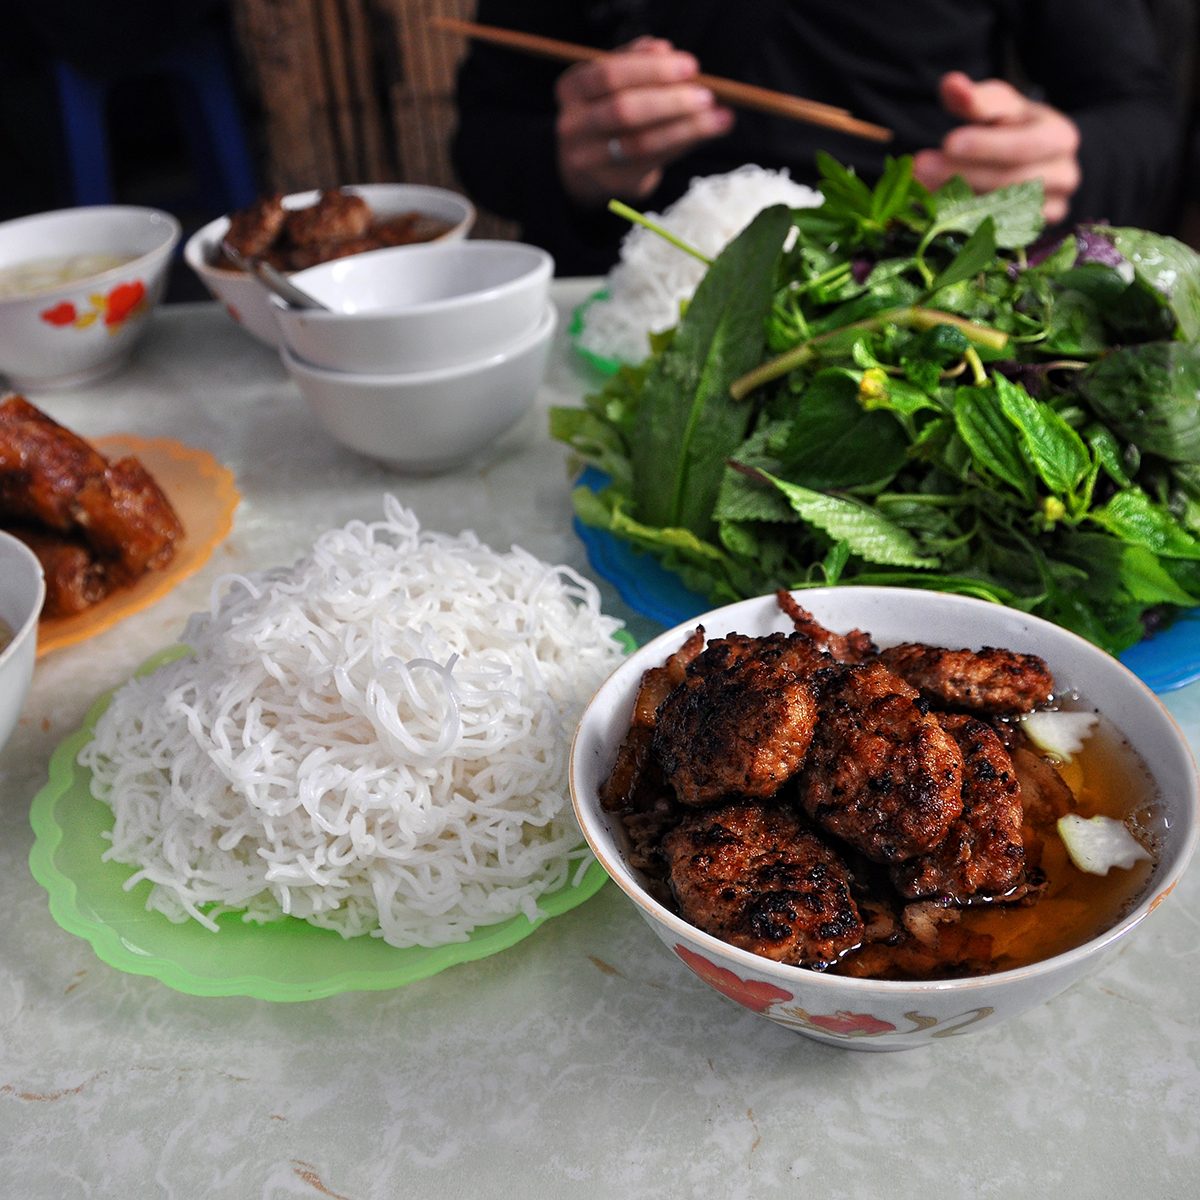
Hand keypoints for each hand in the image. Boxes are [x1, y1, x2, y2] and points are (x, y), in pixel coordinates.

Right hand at [554, 36, 733, 207]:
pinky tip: (707, 131)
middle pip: (623, 110)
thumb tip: (664, 49)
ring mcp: (590, 159)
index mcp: (572, 88)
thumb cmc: (608, 112)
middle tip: (707, 95)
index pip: (609, 74)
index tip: (690, 66)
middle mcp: (573, 125)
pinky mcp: (614, 182)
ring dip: (685, 128)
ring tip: (718, 117)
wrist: (589, 165)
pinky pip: (653, 162)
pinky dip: (683, 143)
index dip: (651, 69)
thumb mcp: (614, 81)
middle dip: (670, 101)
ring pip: (641, 142)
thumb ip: (636, 62)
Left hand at [913, 71, 1081, 222]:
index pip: (1023, 145)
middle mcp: (1063, 178)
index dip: (985, 146)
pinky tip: (932, 212)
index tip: (948, 142)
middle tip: (920, 167)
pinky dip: (961, 225)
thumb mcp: (1002, 107)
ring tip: (919, 187)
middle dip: (962, 174)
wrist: (1043, 162)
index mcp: (1060, 139)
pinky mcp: (1032, 235)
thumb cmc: (1015, 128)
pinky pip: (995, 235)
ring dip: (955, 201)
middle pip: (1009, 182)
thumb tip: (951, 84)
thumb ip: (978, 99)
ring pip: (1001, 212)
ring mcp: (1051, 210)